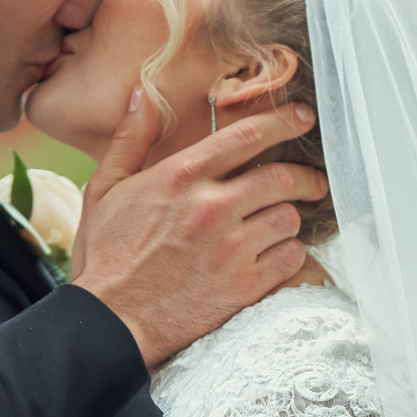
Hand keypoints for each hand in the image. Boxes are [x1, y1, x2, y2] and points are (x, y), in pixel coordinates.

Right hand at [70, 89, 326, 366]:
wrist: (109, 323)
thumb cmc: (105, 257)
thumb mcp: (104, 189)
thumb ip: (130, 139)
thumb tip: (142, 93)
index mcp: (181, 176)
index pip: (249, 135)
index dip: (284, 122)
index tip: (303, 119)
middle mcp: (212, 207)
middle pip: (282, 176)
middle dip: (305, 176)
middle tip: (313, 181)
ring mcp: (232, 249)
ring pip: (290, 219)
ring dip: (291, 218)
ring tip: (282, 224)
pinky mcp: (244, 286)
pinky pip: (291, 259)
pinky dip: (289, 255)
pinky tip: (276, 256)